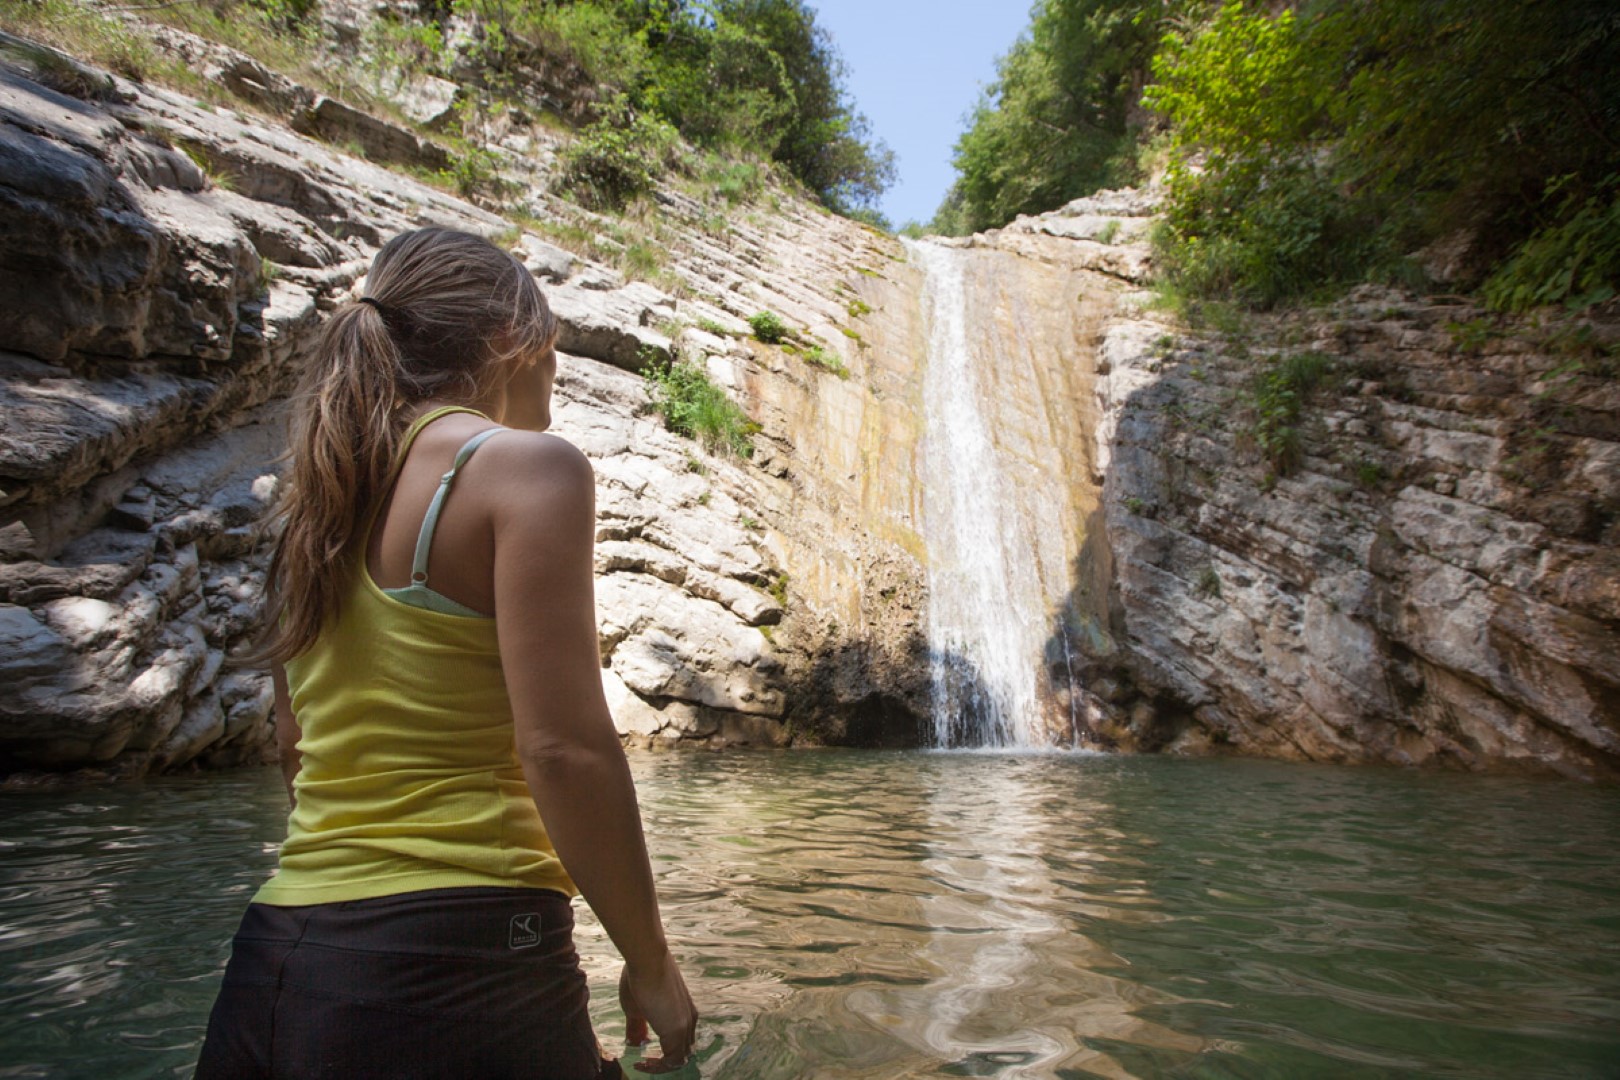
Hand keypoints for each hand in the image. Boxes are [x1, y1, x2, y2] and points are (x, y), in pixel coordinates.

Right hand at [619, 951, 696, 1073]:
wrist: (647, 960)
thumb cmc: (640, 977)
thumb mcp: (637, 1008)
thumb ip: (638, 1028)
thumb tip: (634, 1043)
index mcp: (685, 1013)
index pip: (681, 1042)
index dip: (665, 1052)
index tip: (643, 1053)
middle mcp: (690, 1021)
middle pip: (683, 1052)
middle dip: (663, 1062)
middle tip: (644, 1061)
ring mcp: (685, 1026)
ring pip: (679, 1059)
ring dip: (660, 1066)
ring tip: (642, 1064)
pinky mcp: (677, 1030)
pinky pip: (672, 1061)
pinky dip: (658, 1067)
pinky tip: (641, 1062)